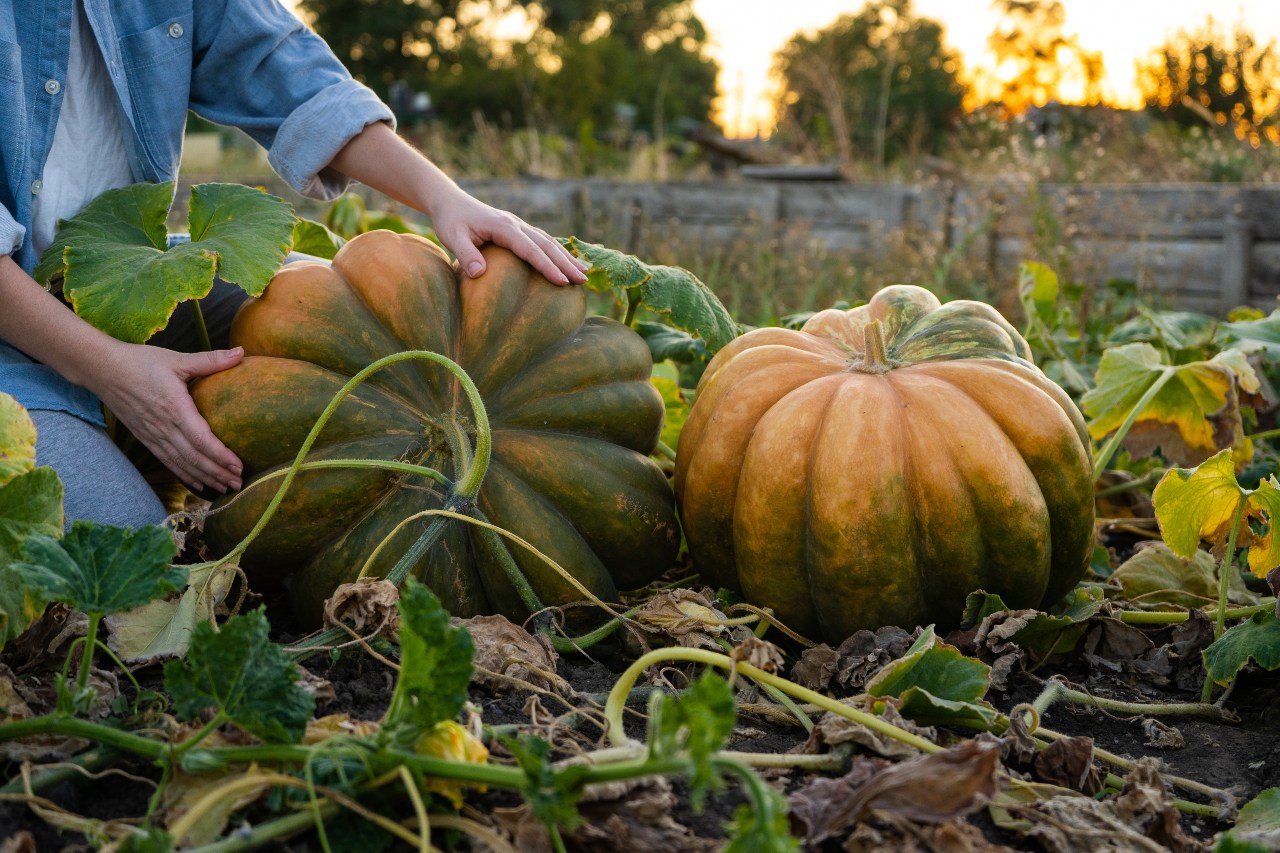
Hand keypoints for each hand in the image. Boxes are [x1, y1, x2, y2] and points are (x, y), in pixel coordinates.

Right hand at [94, 343, 244, 492]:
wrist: (102, 369)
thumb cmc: (141, 362)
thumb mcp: (177, 359)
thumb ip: (211, 360)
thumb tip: (242, 351)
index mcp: (175, 407)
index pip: (201, 439)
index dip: (220, 455)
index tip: (239, 465)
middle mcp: (163, 427)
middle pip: (194, 457)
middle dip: (218, 473)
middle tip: (239, 484)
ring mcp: (152, 435)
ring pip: (181, 463)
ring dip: (204, 478)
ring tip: (224, 489)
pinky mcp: (145, 438)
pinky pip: (167, 461)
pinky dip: (184, 474)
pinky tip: (198, 484)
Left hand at [428, 190, 588, 285]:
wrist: (451, 201)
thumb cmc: (450, 221)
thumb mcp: (452, 237)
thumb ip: (465, 254)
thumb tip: (479, 273)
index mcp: (504, 227)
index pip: (531, 250)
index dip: (547, 267)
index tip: (562, 282)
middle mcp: (517, 224)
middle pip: (547, 245)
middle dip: (566, 263)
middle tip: (583, 281)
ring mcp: (520, 225)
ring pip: (549, 241)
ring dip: (567, 257)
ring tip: (584, 273)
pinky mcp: (518, 229)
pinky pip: (543, 240)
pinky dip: (558, 251)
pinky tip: (567, 262)